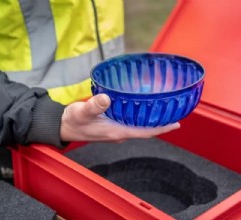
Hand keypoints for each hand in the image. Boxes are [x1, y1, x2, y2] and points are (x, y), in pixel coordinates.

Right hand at [60, 94, 179, 142]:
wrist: (64, 126)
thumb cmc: (73, 120)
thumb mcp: (81, 112)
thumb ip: (94, 106)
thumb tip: (107, 99)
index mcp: (115, 131)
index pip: (144, 132)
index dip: (161, 128)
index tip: (176, 124)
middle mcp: (119, 133)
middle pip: (145, 130)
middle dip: (160, 124)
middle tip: (174, 112)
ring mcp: (116, 131)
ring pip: (139, 127)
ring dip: (151, 121)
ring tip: (163, 110)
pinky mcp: (112, 126)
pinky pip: (131, 123)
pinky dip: (140, 118)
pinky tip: (142, 109)